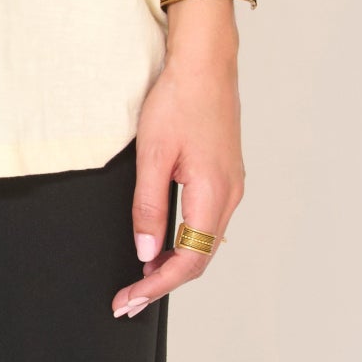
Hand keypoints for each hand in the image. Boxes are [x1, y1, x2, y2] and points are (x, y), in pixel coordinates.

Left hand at [112, 2, 244, 317]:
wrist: (206, 61)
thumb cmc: (180, 99)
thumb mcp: (153, 154)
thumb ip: (149, 206)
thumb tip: (146, 251)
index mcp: (213, 194)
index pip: (189, 260)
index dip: (158, 286)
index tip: (131, 300)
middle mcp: (229, 195)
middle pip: (200, 257)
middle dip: (164, 282)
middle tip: (130, 298)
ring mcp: (231, 185)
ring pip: (206, 242)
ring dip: (176, 263)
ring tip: (143, 277)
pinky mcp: (226, 175)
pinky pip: (208, 222)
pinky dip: (187, 241)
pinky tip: (166, 242)